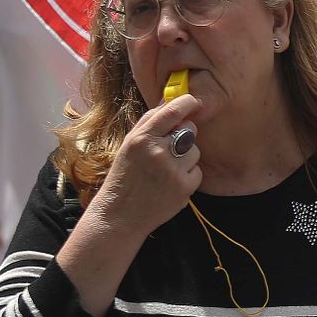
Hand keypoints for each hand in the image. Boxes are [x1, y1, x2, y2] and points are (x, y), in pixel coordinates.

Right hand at [86, 94, 202, 236]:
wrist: (119, 215)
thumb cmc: (124, 177)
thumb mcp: (128, 146)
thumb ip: (149, 123)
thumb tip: (170, 101)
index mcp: (141, 138)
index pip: (171, 112)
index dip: (187, 103)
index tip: (193, 101)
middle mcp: (158, 152)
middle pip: (189, 130)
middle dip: (185, 135)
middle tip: (169, 148)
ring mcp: (172, 170)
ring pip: (195, 151)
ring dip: (185, 158)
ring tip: (165, 171)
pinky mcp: (184, 187)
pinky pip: (197, 171)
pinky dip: (187, 176)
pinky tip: (170, 184)